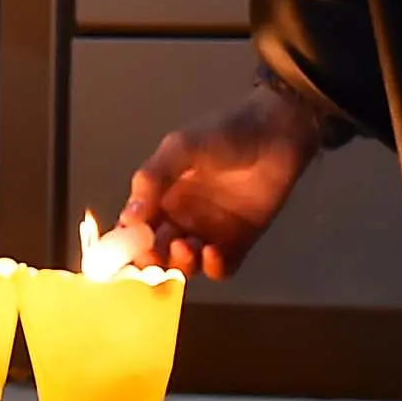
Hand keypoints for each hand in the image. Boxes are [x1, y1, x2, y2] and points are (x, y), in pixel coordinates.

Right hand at [118, 81, 329, 279]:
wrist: (276, 133)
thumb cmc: (225, 133)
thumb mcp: (181, 148)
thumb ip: (153, 179)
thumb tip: (129, 217)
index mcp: (162, 193)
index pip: (135, 226)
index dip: (126, 240)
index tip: (124, 247)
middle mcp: (182, 216)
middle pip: (156, 251)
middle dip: (151, 259)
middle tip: (154, 254)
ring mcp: (210, 230)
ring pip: (185, 263)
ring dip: (180, 263)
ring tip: (185, 247)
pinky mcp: (239, 241)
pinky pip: (221, 267)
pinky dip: (213, 267)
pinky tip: (212, 252)